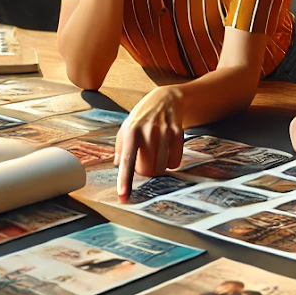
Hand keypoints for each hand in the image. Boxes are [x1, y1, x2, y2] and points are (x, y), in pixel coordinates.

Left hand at [114, 85, 183, 199]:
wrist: (165, 99)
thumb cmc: (142, 117)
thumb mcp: (127, 127)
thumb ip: (120, 147)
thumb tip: (118, 164)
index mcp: (131, 131)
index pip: (127, 160)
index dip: (125, 180)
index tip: (123, 195)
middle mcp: (148, 131)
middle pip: (147, 169)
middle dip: (145, 170)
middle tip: (145, 160)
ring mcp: (164, 132)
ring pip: (162, 168)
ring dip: (158, 167)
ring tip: (156, 154)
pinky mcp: (178, 133)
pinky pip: (175, 162)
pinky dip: (171, 163)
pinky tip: (167, 152)